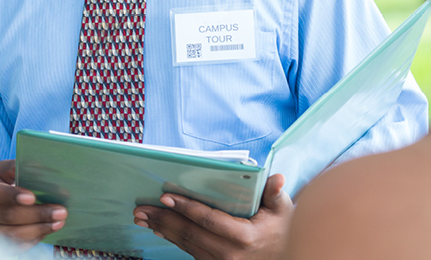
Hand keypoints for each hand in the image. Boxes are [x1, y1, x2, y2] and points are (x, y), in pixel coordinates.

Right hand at [0, 159, 66, 245]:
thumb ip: (16, 167)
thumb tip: (43, 168)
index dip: (11, 195)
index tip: (33, 197)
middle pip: (5, 215)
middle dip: (36, 214)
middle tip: (60, 211)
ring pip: (8, 234)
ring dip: (37, 230)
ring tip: (58, 223)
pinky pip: (10, 245)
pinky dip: (30, 240)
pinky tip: (45, 231)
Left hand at [132, 174, 292, 259]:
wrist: (288, 255)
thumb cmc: (284, 230)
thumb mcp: (284, 211)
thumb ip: (276, 193)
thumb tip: (276, 178)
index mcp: (244, 238)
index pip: (208, 220)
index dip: (186, 208)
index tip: (166, 197)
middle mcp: (229, 254)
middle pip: (189, 234)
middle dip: (163, 219)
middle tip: (142, 208)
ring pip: (186, 245)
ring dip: (163, 230)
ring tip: (143, 217)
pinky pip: (190, 252)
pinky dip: (174, 240)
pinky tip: (161, 229)